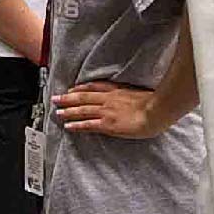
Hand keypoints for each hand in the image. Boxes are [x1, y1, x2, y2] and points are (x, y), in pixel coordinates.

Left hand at [52, 77, 178, 139]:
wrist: (158, 110)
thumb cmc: (154, 103)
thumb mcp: (140, 92)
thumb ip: (129, 94)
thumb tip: (127, 97)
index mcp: (117, 90)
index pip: (94, 87)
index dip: (80, 88)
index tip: (71, 89)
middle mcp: (108, 99)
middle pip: (83, 97)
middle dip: (68, 98)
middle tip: (55, 99)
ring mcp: (107, 111)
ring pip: (82, 110)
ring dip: (68, 111)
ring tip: (57, 113)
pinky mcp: (108, 124)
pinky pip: (88, 124)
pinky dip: (77, 124)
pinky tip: (69, 126)